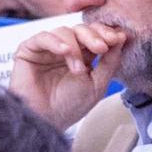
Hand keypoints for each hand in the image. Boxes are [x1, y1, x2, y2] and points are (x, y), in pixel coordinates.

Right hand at [11, 21, 128, 127]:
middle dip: (94, 36)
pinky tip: (64, 52)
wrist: (46, 121)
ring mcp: (48, 48)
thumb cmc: (70, 106)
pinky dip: (55, 42)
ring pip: (64, 31)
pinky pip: (43, 37)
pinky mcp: (29, 50)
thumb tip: (122, 36)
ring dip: (75, 48)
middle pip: (81, 29)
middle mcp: (66, 49)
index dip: (106, 33)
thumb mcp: (97, 84)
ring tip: (78, 69)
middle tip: (101, 48)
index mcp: (84, 55)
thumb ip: (110, 62)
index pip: (96, 35)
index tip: (117, 38)